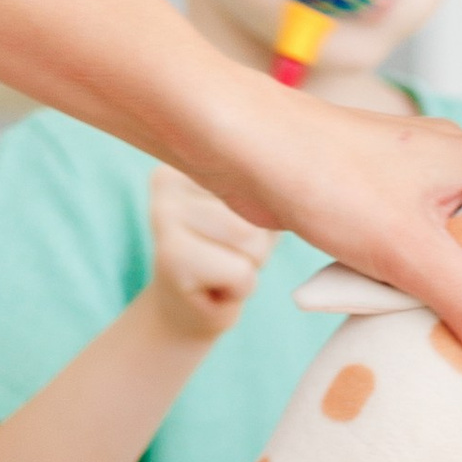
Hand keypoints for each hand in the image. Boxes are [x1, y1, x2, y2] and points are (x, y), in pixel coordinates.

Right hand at [144, 165, 272, 346]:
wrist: (186, 311)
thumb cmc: (230, 253)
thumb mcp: (256, 208)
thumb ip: (271, 183)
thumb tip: (299, 180)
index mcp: (188, 150)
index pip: (263, 173)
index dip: (265, 214)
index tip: (233, 228)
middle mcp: (167, 175)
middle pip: (257, 211)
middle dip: (256, 245)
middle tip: (222, 254)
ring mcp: (162, 213)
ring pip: (252, 242)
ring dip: (247, 267)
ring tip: (218, 267)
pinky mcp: (170, 257)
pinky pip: (241, 274)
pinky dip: (239, 289)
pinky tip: (211, 286)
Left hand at [226, 93, 461, 380]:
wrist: (241, 146)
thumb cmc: (327, 175)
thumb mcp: (409, 251)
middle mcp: (458, 167)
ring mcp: (418, 184)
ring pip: (457, 252)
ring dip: (456, 292)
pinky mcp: (382, 204)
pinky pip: (419, 253)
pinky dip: (419, 283)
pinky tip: (421, 313)